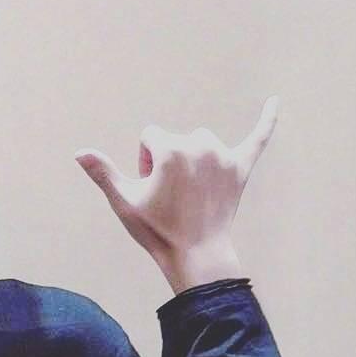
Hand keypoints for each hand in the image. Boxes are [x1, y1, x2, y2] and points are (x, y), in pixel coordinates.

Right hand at [73, 97, 279, 291]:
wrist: (196, 255)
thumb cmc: (158, 230)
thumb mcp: (124, 202)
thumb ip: (104, 173)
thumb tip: (80, 153)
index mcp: (171, 150)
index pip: (150, 136)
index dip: (144, 162)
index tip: (150, 188)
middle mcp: (200, 146)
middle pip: (175, 139)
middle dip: (167, 161)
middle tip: (169, 197)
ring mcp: (223, 156)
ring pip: (200, 142)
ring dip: (192, 159)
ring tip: (190, 193)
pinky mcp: (241, 167)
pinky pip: (257, 138)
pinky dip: (267, 120)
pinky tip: (275, 101)